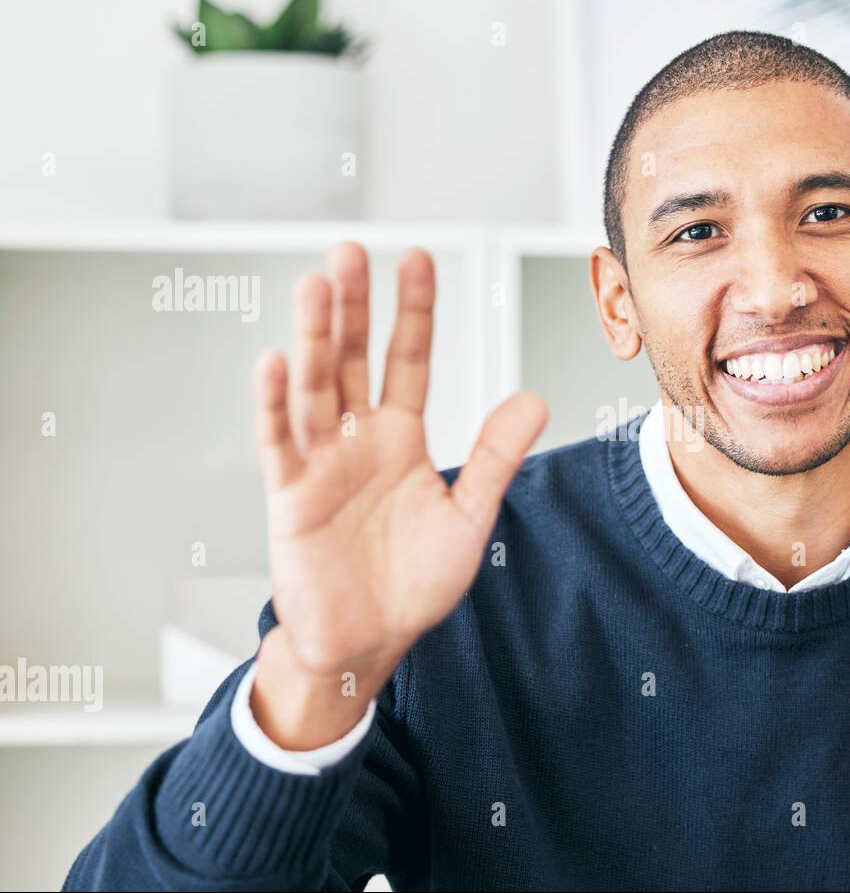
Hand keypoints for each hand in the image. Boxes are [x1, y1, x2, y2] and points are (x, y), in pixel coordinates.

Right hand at [249, 243, 545, 746]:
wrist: (369, 640)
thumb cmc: (414, 583)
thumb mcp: (468, 517)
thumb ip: (496, 458)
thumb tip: (533, 399)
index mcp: (400, 439)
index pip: (408, 360)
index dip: (413, 312)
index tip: (418, 259)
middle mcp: (356, 439)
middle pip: (352, 359)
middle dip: (354, 307)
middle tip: (352, 252)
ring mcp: (319, 463)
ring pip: (314, 388)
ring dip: (314, 338)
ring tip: (318, 287)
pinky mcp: (289, 496)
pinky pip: (279, 443)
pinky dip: (274, 404)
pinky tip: (274, 361)